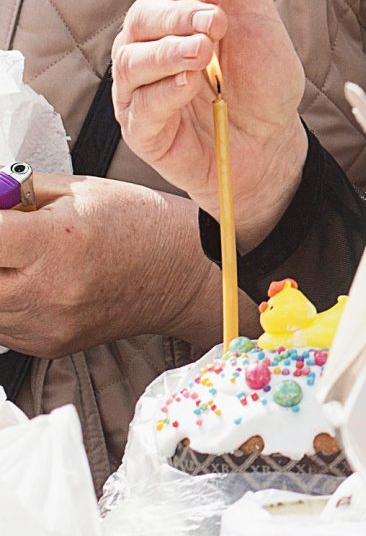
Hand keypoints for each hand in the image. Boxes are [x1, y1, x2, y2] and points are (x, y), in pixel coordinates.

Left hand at [0, 180, 215, 356]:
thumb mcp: (80, 190)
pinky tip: (33, 281)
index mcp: (56, 243)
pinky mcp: (46, 345)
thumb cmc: (139, 225)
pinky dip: (7, 301)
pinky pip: (2, 326)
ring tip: (24, 258)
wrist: (178, 272)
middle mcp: (48, 291)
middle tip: (10, 239)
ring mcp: (46, 325)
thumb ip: (19, 192)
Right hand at [116, 0, 307, 243]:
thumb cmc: (260, 70)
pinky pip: (138, 105)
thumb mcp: (249, 3)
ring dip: (170, 52)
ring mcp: (139, 87)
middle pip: (141, 16)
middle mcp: (146, 43)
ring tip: (206, 54)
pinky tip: (194, 87)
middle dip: (181, 16)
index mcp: (170, 8)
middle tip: (219, 25)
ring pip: (131, 59)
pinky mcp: (141, 127)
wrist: (274, 138)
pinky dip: (166, 92)